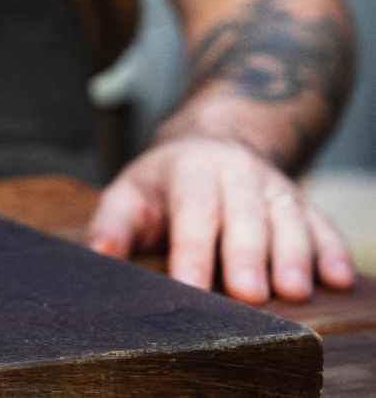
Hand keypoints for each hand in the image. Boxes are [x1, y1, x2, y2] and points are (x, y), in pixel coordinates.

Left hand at [86, 136, 354, 303]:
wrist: (213, 141)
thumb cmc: (163, 182)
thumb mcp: (129, 191)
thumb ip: (113, 224)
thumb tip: (100, 256)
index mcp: (191, 168)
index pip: (192, 210)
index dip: (192, 250)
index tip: (190, 287)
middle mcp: (237, 172)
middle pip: (244, 215)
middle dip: (247, 257)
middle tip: (248, 296)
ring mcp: (274, 184)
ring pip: (287, 219)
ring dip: (294, 257)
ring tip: (294, 292)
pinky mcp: (300, 200)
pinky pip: (321, 224)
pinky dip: (332, 251)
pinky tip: (339, 279)